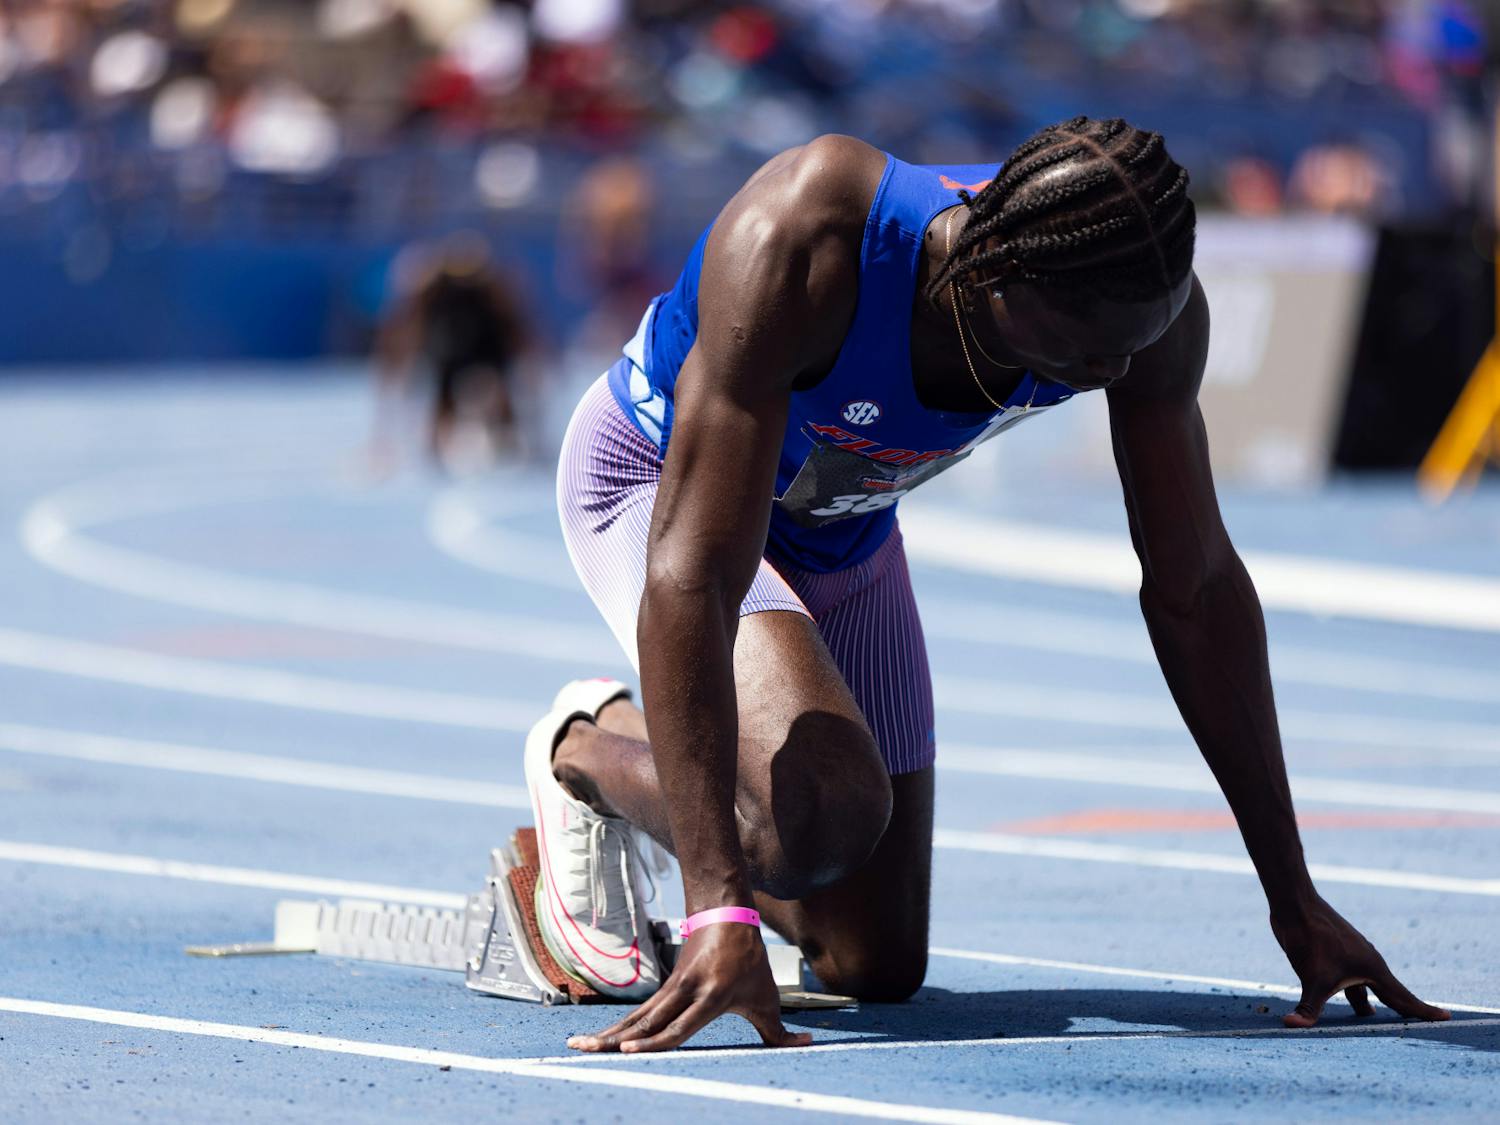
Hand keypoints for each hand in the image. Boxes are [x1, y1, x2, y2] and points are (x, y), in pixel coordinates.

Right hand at [566, 922, 812, 1053]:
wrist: (727, 915)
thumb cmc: (751, 963)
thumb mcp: (768, 998)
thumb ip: (782, 1031)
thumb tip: (810, 1045)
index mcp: (711, 997)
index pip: (679, 1026)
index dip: (655, 1040)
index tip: (631, 1049)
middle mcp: (686, 993)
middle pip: (646, 1021)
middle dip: (615, 1039)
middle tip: (586, 1050)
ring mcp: (671, 989)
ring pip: (635, 1017)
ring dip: (606, 1033)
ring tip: (577, 1046)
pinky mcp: (664, 988)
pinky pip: (638, 1013)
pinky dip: (615, 1027)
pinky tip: (597, 1039)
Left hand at [1270, 897, 1450, 1027]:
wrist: (1295, 904)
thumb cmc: (1309, 938)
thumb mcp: (1312, 979)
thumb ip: (1308, 1008)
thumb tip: (1292, 1027)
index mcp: (1373, 969)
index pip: (1404, 998)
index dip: (1424, 1011)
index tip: (1447, 1017)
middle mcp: (1367, 962)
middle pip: (1389, 993)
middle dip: (1401, 1010)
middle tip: (1420, 1024)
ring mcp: (1352, 955)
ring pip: (1365, 986)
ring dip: (1369, 1002)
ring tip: (1370, 1018)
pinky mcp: (1335, 951)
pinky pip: (1350, 977)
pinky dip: (1352, 991)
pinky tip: (1345, 995)